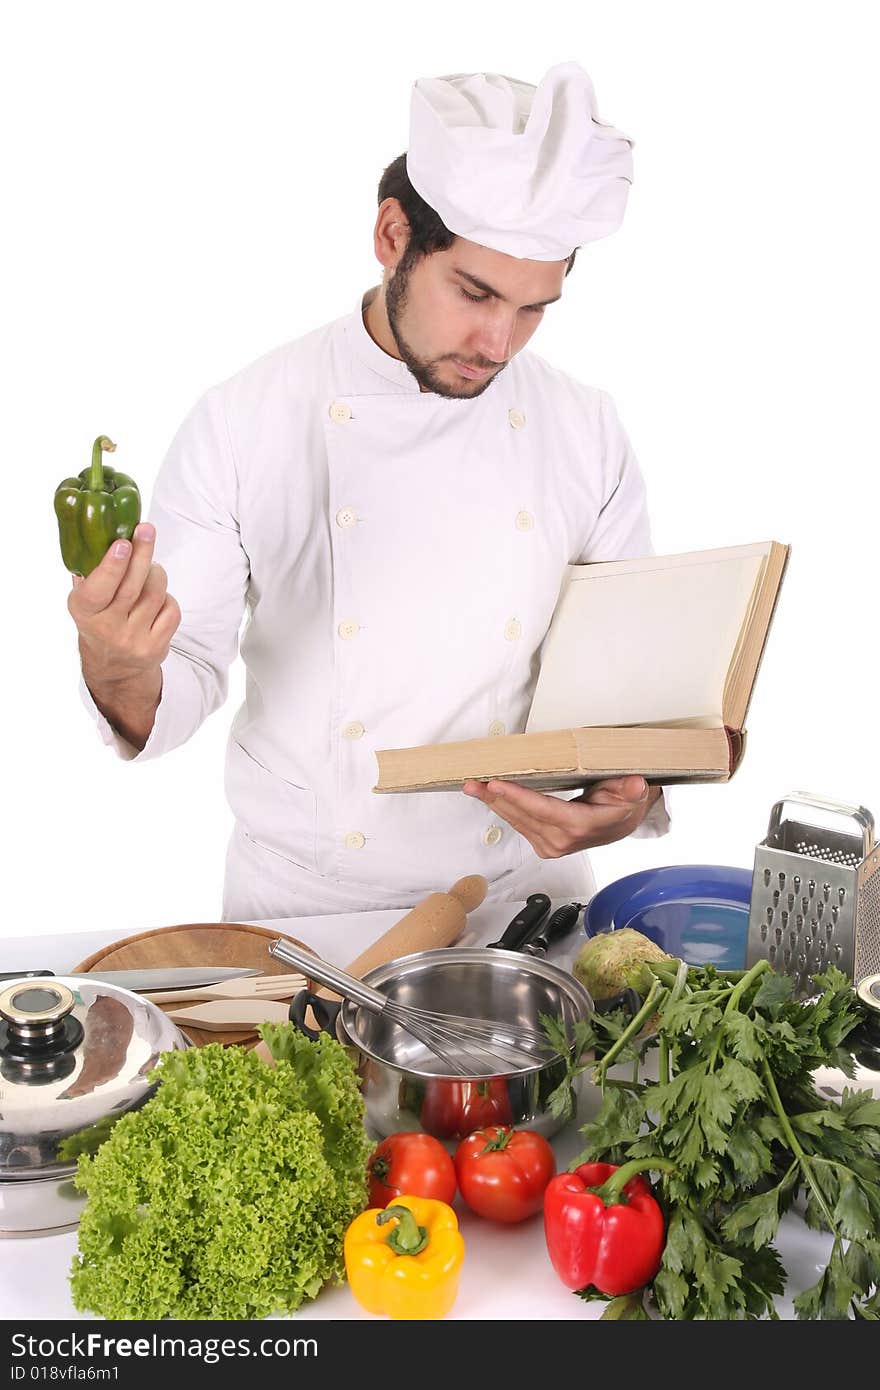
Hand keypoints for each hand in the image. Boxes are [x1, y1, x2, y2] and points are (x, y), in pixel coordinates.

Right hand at [67, 522, 180, 689]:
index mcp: (85, 613)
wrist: (114, 667)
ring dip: (155, 573)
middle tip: (146, 530)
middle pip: (133, 587)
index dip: (112, 566)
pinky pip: (171, 610)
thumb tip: (104, 535)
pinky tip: (156, 598)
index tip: (123, 543)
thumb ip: (91, 573)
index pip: (99, 589)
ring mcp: (134, 640)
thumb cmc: (100, 621)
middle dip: (142, 554)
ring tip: (149, 567)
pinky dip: (167, 597)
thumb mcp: (86, 601)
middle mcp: (108, 629)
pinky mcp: (157, 647)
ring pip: (155, 594)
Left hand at [461, 775, 662, 858]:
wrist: (624, 823)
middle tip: (471, 782)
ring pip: (516, 821)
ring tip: (473, 787)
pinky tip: (490, 796)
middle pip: (521, 815)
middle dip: (494, 797)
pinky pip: (518, 824)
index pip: (542, 809)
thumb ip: (632, 791)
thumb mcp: (633, 794)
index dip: (517, 796)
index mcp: (580, 826)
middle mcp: (562, 839)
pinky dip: (503, 808)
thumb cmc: (625, 804)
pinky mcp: (544, 843)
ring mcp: (551, 844)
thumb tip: (636, 785)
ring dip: (493, 803)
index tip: (495, 784)